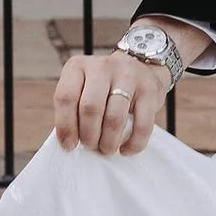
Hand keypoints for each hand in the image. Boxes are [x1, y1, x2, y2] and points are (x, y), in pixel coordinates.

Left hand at [52, 48, 168, 155]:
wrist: (140, 67)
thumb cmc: (103, 86)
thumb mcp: (81, 88)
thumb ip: (72, 111)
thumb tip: (69, 143)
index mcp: (78, 66)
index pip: (66, 97)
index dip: (65, 126)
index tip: (69, 144)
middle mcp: (102, 67)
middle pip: (90, 108)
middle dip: (89, 135)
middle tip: (90, 145)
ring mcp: (128, 76)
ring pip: (114, 118)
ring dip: (108, 141)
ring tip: (106, 147)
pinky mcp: (150, 90)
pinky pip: (142, 125)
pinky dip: (133, 143)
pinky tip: (126, 148)